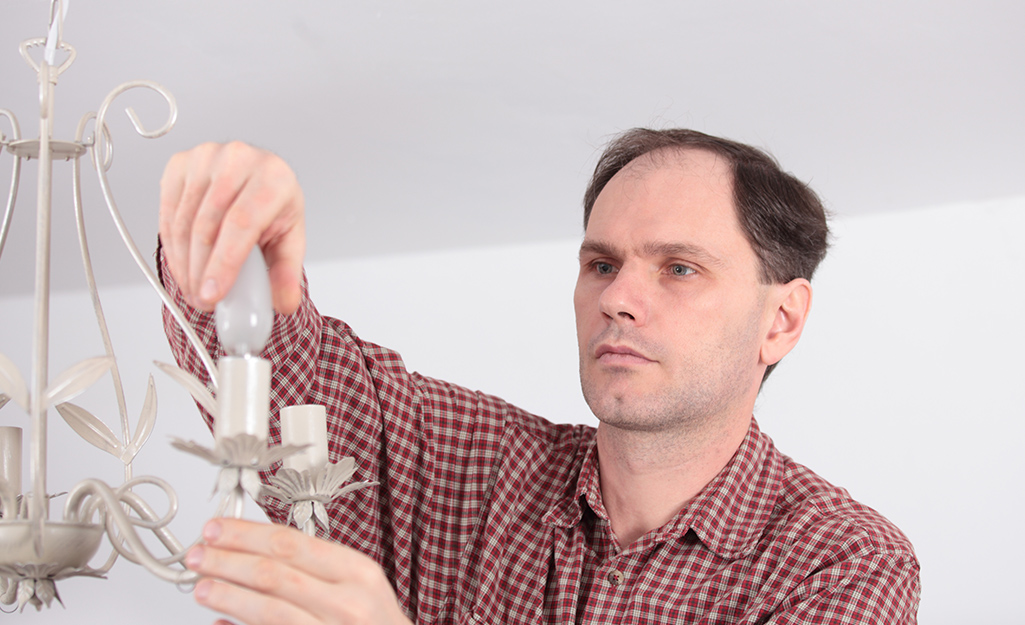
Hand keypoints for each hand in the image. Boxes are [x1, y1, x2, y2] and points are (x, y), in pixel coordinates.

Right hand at [159, 142, 304, 313]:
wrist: (257, 177)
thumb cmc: (273, 206)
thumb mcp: (289, 239)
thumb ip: (287, 274)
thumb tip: (284, 303)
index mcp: (273, 176)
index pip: (242, 223)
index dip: (223, 263)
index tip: (212, 294)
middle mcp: (238, 159)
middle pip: (208, 225)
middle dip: (200, 272)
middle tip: (202, 301)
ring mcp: (205, 158)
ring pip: (183, 222)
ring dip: (183, 265)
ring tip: (194, 290)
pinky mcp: (180, 164)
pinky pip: (168, 214)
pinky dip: (172, 248)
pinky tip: (182, 267)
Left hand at [186, 518, 411, 624]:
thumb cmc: (374, 622)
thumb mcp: (359, 583)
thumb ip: (315, 565)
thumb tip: (256, 547)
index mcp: (357, 572)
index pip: (290, 543)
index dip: (245, 534)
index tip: (216, 529)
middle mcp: (347, 603)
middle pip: (272, 573)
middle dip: (227, 561)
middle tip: (198, 555)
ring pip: (267, 610)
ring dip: (227, 596)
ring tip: (202, 586)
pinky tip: (220, 621)